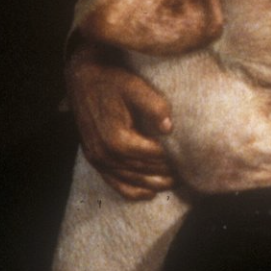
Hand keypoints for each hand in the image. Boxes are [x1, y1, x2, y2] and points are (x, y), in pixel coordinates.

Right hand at [66, 39, 174, 199]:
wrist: (82, 77)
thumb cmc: (111, 79)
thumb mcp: (135, 87)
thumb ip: (154, 106)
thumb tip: (168, 128)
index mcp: (117, 138)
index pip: (153, 156)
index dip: (172, 159)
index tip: (189, 158)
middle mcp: (105, 153)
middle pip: (144, 170)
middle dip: (166, 173)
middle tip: (187, 172)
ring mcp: (97, 158)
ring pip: (131, 180)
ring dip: (154, 184)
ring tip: (175, 182)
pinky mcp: (93, 158)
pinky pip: (113, 183)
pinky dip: (133, 191)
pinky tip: (149, 194)